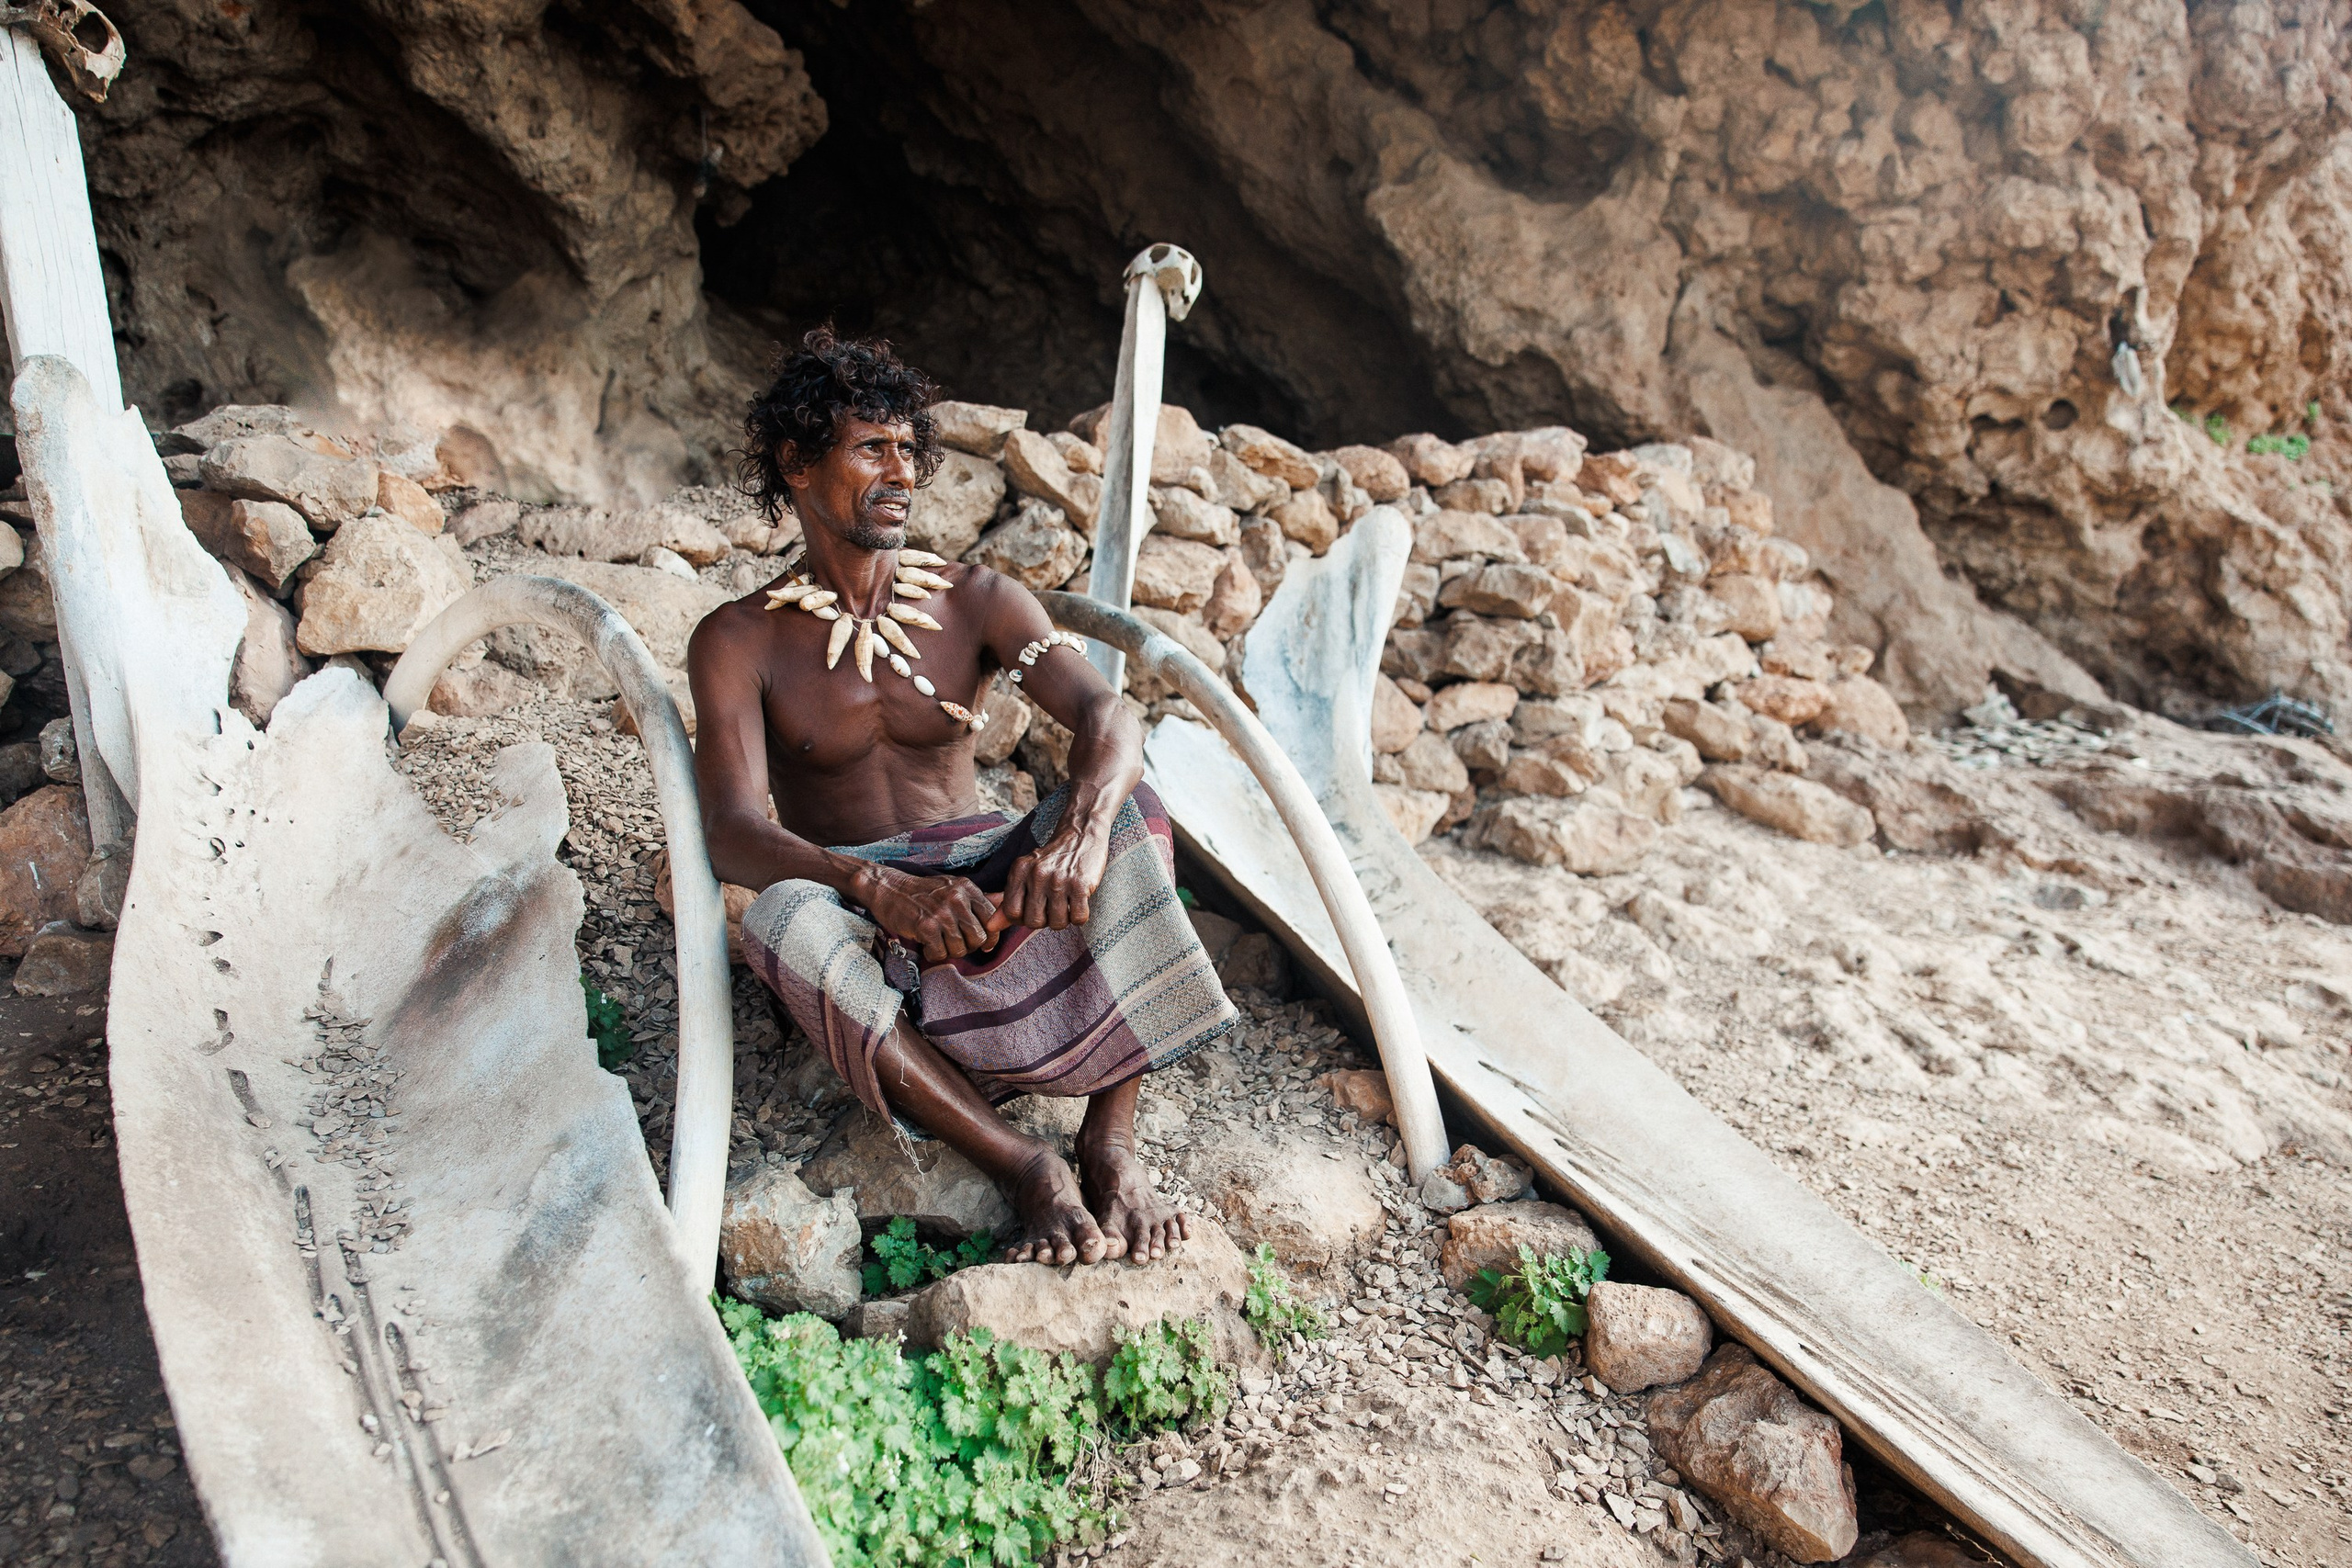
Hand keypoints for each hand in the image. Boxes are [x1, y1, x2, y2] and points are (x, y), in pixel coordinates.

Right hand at [857, 868, 1000, 963]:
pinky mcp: (925, 926)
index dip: (990, 936)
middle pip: (979, 937)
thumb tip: (1006, 902)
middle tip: (953, 943)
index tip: (982, 943)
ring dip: (949, 952)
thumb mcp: (953, 888)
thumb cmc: (922, 892)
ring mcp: (941, 912)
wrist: (888, 888)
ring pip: (961, 948)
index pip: (993, 918)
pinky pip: (941, 953)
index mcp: (967, 888)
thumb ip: (979, 899)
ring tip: (938, 943)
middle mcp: (957, 898)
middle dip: (969, 946)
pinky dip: (934, 955)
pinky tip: (927, 946)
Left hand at [999, 827, 1110, 931]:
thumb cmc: (1050, 862)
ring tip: (1065, 904)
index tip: (1032, 909)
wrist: (1081, 836)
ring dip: (1063, 920)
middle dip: (1044, 921)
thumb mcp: (1024, 875)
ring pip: (1057, 923)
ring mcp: (1059, 879)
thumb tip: (990, 926)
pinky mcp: (1081, 884)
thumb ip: (1007, 902)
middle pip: (1034, 922)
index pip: (1012, 912)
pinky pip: (1078, 917)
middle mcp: (1037, 874)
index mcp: (1019, 870)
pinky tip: (1078, 902)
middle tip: (1051, 907)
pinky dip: (1079, 916)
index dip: (1022, 918)